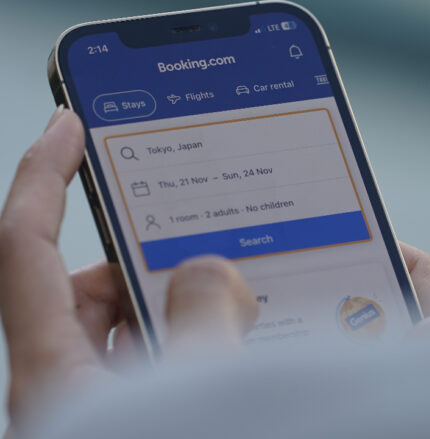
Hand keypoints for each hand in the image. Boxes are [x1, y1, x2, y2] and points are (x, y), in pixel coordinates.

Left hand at [0, 108, 257, 434]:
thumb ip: (204, 319)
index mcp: (53, 373)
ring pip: (135, 333)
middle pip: (91, 291)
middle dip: (150, 262)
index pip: (25, 246)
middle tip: (210, 252)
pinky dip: (198, 350)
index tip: (67, 126)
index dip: (42, 175)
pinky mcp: (138, 423)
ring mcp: (104, 410)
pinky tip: (247, 354)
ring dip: (186, 313)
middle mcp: (69, 388)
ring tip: (245, 311)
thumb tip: (211, 272)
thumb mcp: (195, 394)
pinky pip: (163, 367)